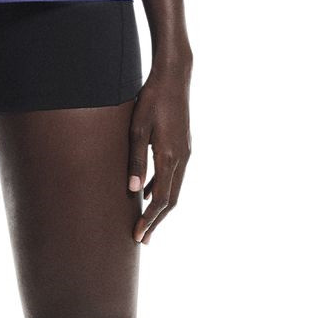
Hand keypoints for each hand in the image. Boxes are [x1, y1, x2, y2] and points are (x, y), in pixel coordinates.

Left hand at [127, 66, 190, 242]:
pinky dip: (162, 189)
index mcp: (170, 156)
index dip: (150, 220)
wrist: (174, 77)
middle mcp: (182, 158)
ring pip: (174, 189)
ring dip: (160, 208)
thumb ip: (135, 160)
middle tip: (141, 239)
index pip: (162, 199)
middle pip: (171, 200)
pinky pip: (173, 175)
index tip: (138, 236)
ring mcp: (185, 152)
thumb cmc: (152, 99)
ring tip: (145, 223)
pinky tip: (147, 193)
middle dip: (156, 221)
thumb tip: (132, 190)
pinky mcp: (182, 146)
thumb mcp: (137, 129)